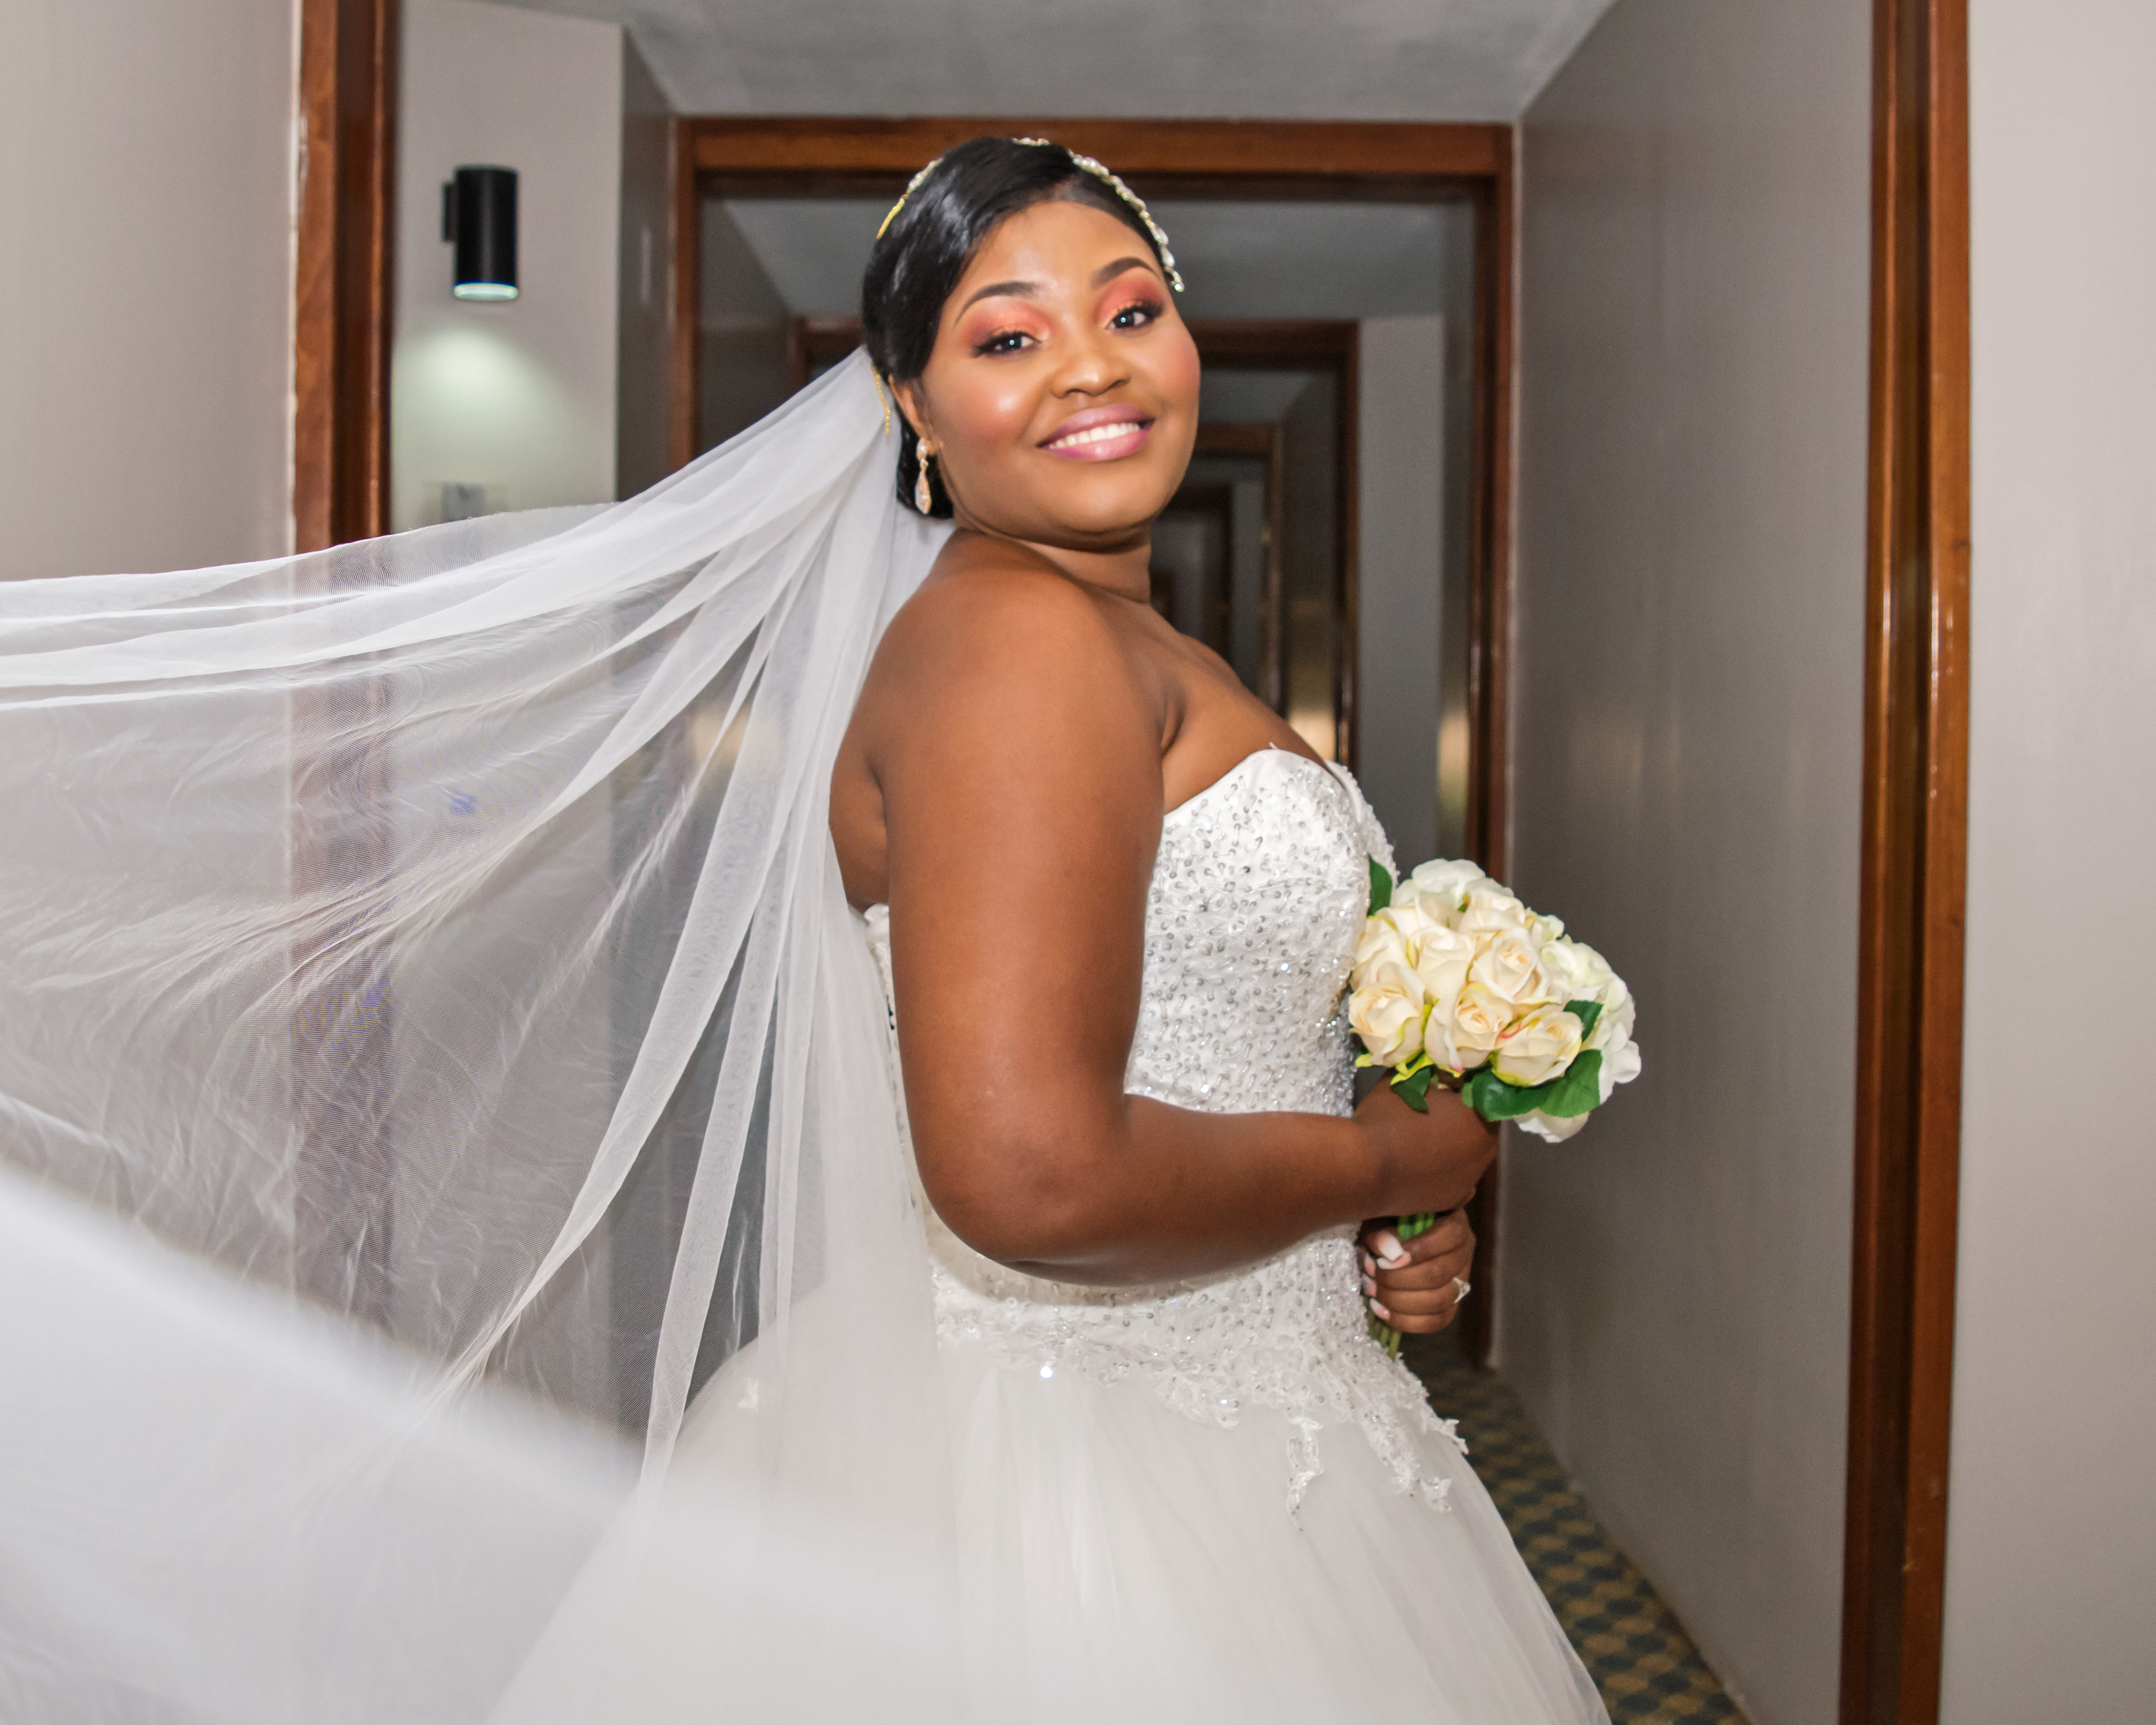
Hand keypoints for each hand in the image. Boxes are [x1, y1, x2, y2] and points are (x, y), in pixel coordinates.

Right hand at [1352, 1081, 1495, 1218]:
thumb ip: (1426, 1072)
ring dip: (1454, 1145)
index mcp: (1480, 1116)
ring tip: (1425, 1139)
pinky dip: (1445, 1170)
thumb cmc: (1387, 1119)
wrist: (1364, 1170)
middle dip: (1462, 1117)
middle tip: (1436, 1110)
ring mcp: (1470, 1179)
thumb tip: (1430, 1068)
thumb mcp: (1405, 1081)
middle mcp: (1485, 1150)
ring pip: (1469, 1154)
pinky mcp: (1453, 1200)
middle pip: (1480, 1126)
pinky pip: (1456, 1179)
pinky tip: (1423, 1164)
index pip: (1485, 1094)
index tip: (1446, 1084)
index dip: (1466, 1087)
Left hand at [1358, 1208, 1475, 1334]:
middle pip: (1439, 1274)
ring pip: (1439, 1301)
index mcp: (1455, 1224)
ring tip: (1373, 1292)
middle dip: (1398, 1279)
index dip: (1420, 1249)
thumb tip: (1391, 1252)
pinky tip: (1382, 1311)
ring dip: (1399, 1301)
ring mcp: (1461, 1282)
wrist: (1389, 1244)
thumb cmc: (1387, 1224)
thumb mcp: (1380, 1217)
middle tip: (1371, 1275)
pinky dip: (1406, 1321)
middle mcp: (1464, 1253)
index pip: (1450, 1237)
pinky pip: (1436, 1322)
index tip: (1386, 1257)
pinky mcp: (1450, 1306)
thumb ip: (1382, 1231)